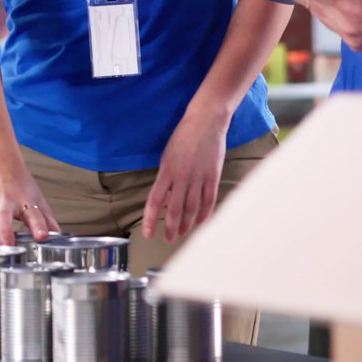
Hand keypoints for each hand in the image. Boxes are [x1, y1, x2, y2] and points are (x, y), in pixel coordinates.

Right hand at [0, 158, 59, 245]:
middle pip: (3, 216)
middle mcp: (5, 201)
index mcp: (24, 200)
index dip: (39, 225)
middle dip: (5, 233)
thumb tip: (58, 236)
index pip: (34, 213)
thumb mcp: (37, 198)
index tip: (42, 236)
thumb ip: (47, 219)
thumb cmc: (18, 183)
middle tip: (8, 247)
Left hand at [143, 111, 229, 243]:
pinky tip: (200, 222)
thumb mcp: (167, 156)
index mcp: (166, 171)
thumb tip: (163, 200)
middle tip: (168, 240)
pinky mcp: (213, 175)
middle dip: (170, 228)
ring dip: (186, 224)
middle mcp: (182, 176)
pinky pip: (209, 200)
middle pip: (174, 209)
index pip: (155, 201)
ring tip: (183, 234)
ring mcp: (199, 177)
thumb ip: (165, 178)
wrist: (206, 121)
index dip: (150, 219)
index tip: (148, 233)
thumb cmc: (183, 136)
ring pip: (191, 208)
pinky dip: (204, 213)